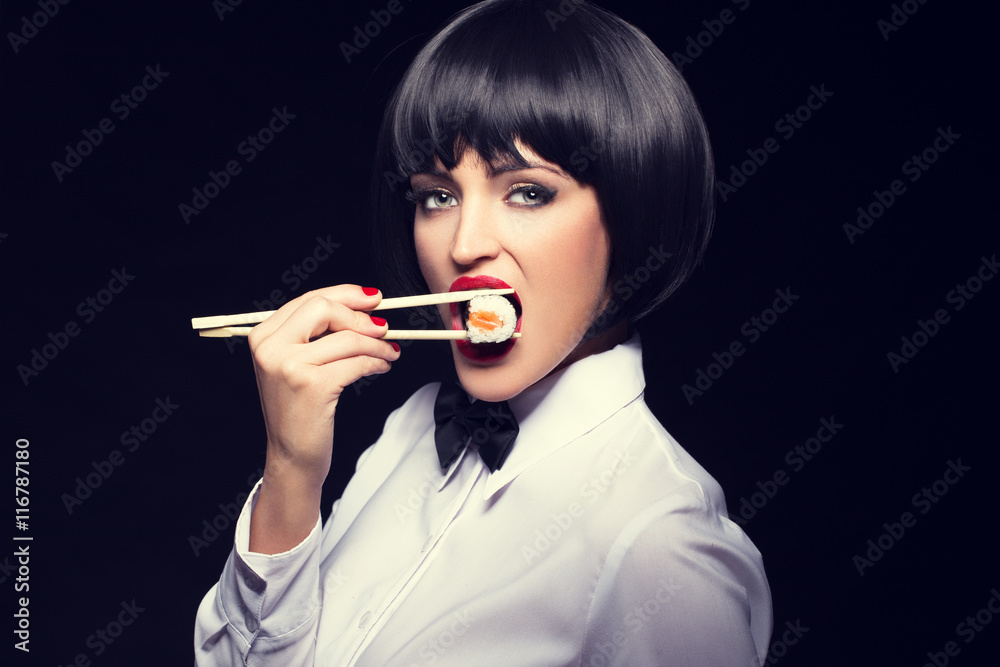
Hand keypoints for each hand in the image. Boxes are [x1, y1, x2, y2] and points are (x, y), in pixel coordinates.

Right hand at [247, 285, 398, 552]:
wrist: (291, 456)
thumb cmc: (298, 410)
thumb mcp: (294, 364)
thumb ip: (315, 332)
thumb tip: (362, 305)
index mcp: (263, 336)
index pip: (309, 299)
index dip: (346, 295)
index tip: (372, 298)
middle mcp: (270, 348)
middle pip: (324, 308)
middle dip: (360, 316)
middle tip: (383, 328)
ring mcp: (289, 367)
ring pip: (347, 338)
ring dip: (377, 344)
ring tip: (389, 352)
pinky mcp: (312, 386)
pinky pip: (357, 362)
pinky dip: (377, 362)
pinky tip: (382, 366)